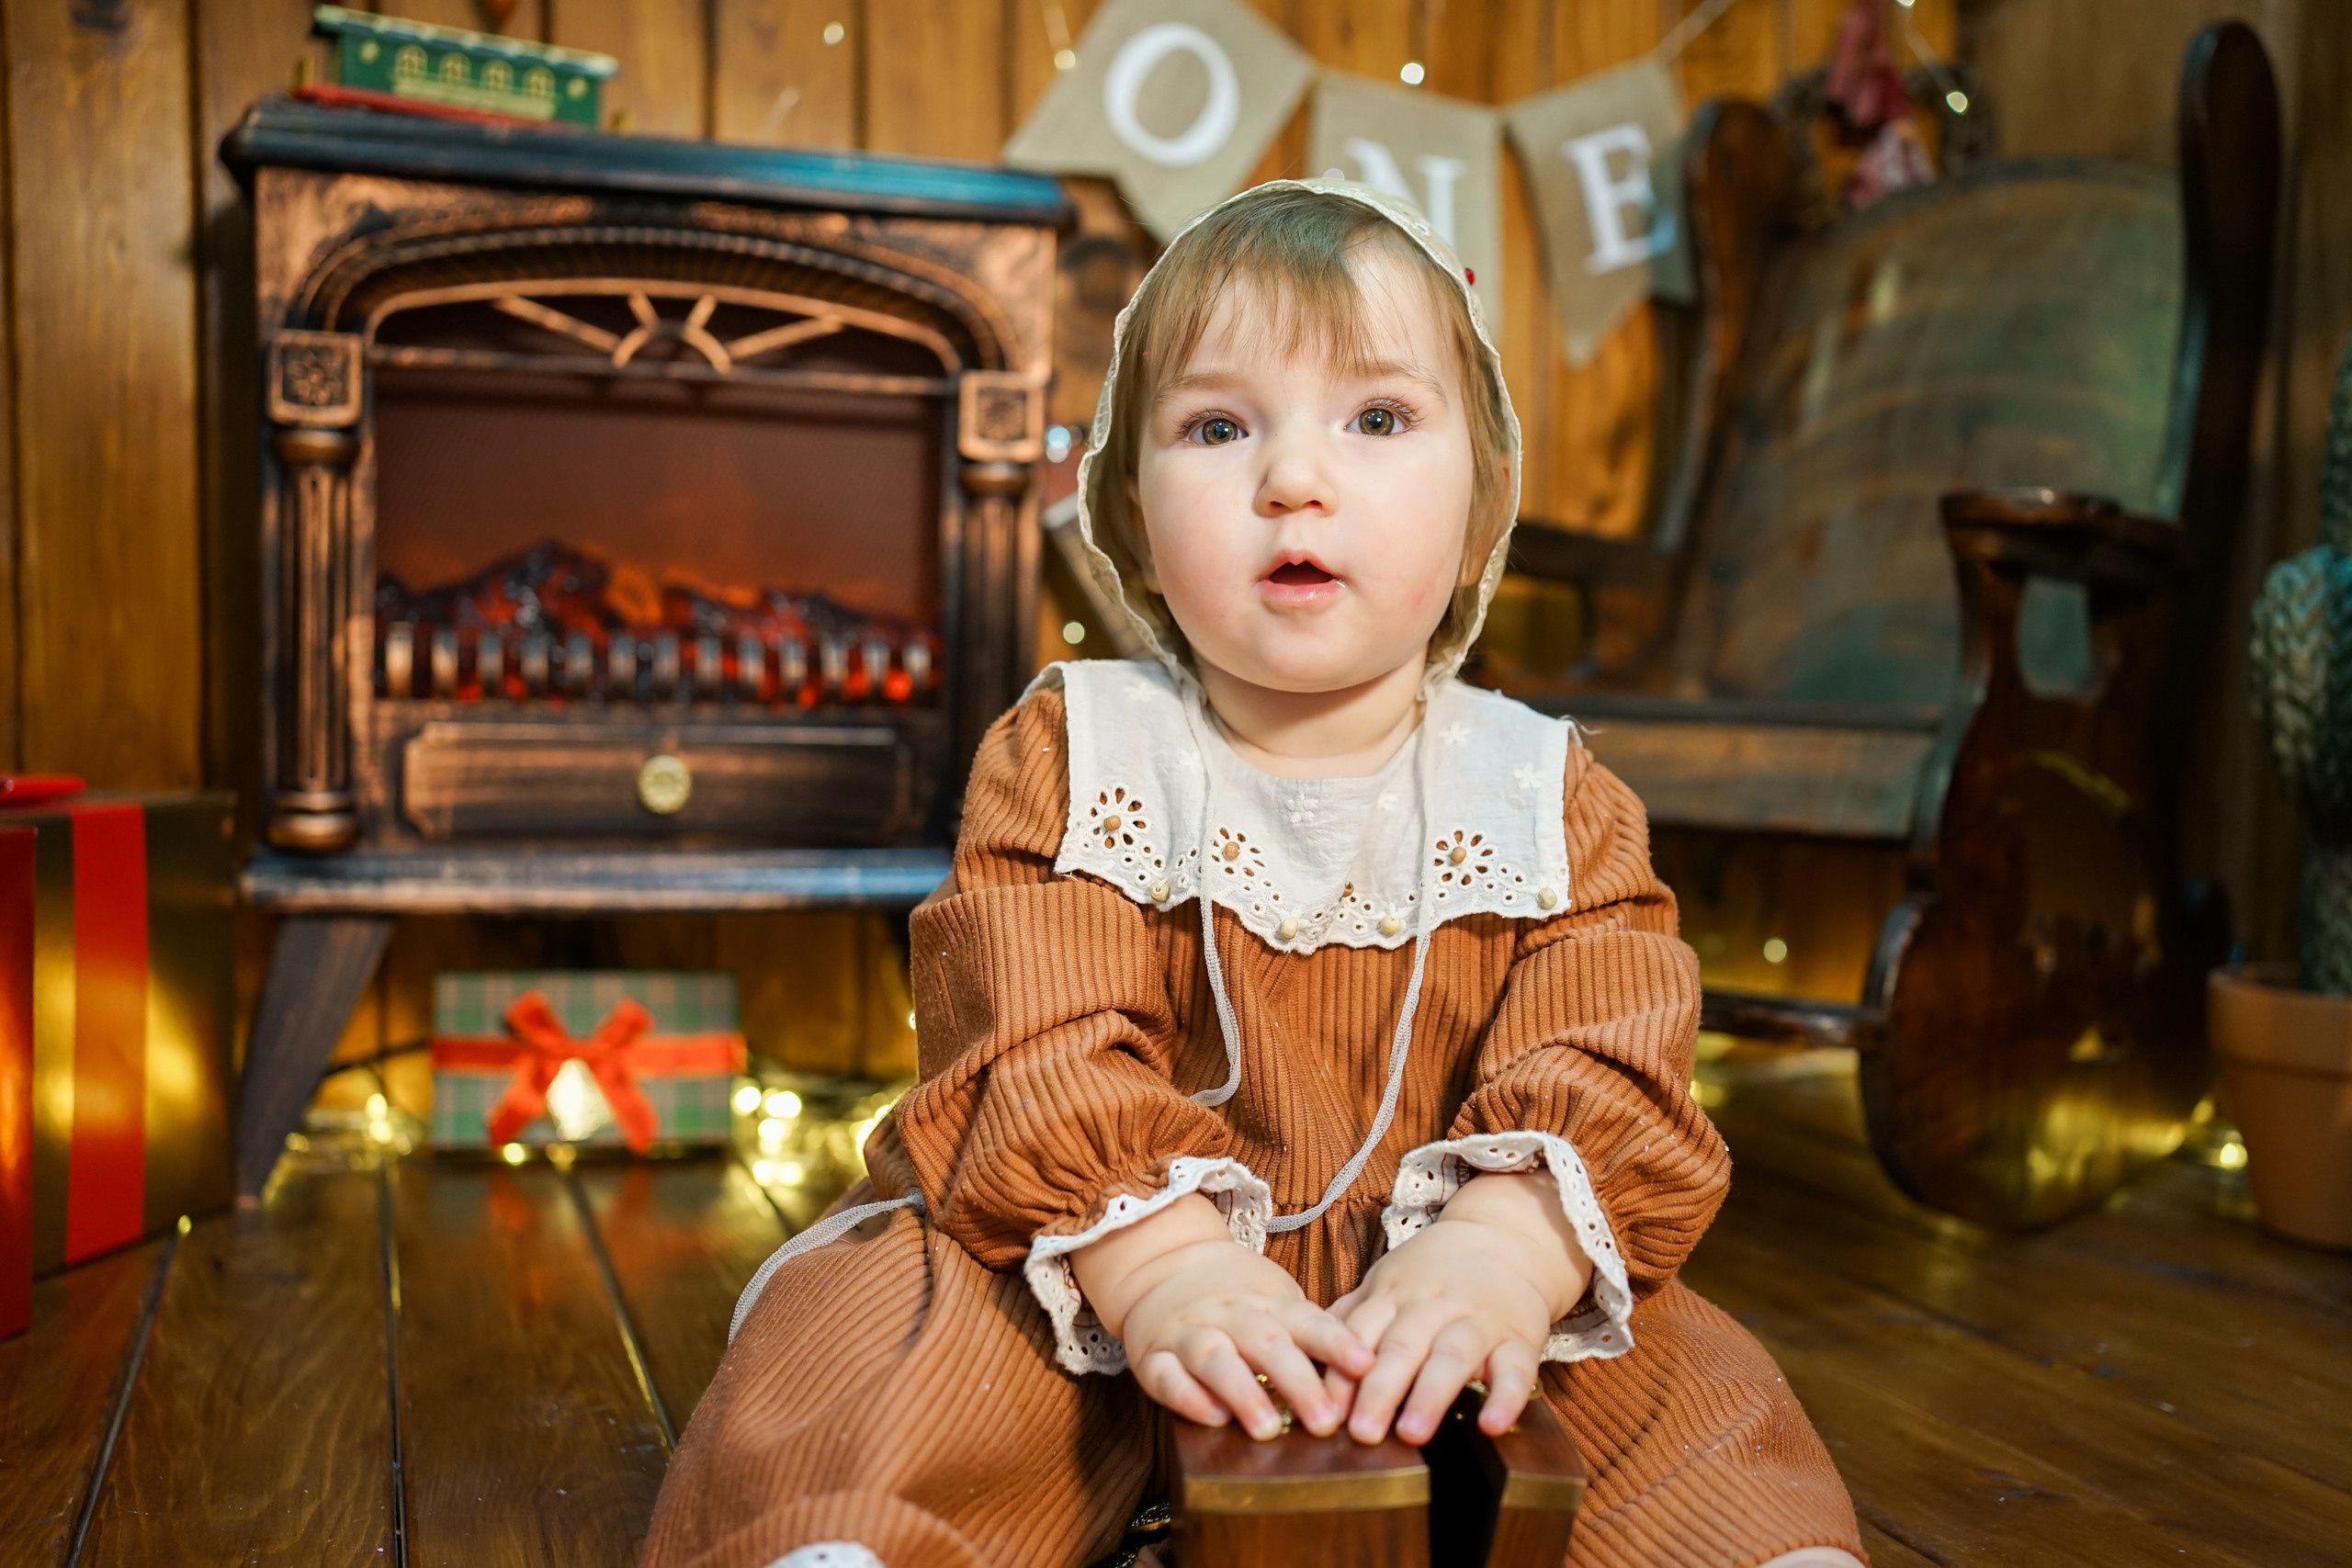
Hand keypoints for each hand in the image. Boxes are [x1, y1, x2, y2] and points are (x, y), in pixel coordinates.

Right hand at [1121, 1239, 1372, 1437]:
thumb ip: (1311, 1335)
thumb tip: (1367, 1373)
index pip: (1306, 1320)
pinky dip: (1186, 1396)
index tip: (1366, 1365)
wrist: (1160, 1264)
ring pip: (1215, 1359)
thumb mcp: (1276, 1303)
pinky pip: (1166, 1376)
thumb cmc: (1234, 1297)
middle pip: (1266, 1344)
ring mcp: (1189, 1334)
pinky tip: (1210, 1417)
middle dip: (1297, 1383)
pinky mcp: (1152, 1357)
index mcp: (1266, 1304)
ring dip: (1242, 1393)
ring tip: (1266, 1428)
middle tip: (1325, 1423)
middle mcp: (1229, 1316)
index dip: (1336, 1343)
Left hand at [1328, 1171, 1590, 1444]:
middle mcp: (1434, 1306)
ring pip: (1452, 1356)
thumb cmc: (1432, 1275)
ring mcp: (1478, 1321)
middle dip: (1380, 1390)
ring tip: (1412, 1434)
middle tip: (1361, 1432)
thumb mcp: (1386, 1285)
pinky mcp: (1520, 1339)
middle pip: (1403, 1346)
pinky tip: (1491, 1425)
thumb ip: (1350, 1319)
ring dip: (1431, 1395)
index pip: (1361, 1334)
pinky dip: (1506, 1397)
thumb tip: (1302, 1357)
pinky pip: (1516, 1369)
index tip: (1324, 1412)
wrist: (1502, 1240)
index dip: (1341, 1374)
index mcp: (1395, 1295)